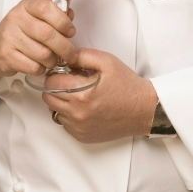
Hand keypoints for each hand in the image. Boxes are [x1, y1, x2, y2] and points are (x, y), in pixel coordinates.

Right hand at [0, 0, 76, 78]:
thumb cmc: (19, 33)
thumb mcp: (35, 18)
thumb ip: (54, 15)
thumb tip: (70, 15)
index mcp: (26, 6)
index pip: (47, 8)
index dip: (63, 21)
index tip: (70, 32)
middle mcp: (16, 19)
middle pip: (48, 34)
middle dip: (65, 47)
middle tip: (70, 54)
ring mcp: (9, 37)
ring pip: (43, 53)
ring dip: (53, 61)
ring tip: (52, 60)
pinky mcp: (6, 56)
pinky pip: (34, 66)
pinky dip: (41, 69)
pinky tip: (39, 65)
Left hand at [42, 49, 156, 143]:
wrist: (144, 110)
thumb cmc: (126, 85)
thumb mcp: (107, 61)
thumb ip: (82, 55)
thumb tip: (63, 56)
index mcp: (82, 93)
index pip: (50, 82)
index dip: (56, 73)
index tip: (65, 72)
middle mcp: (78, 113)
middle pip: (49, 97)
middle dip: (56, 87)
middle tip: (70, 82)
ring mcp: (79, 127)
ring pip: (54, 111)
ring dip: (61, 101)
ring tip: (78, 95)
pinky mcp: (81, 136)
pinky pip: (64, 123)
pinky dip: (69, 114)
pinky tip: (84, 107)